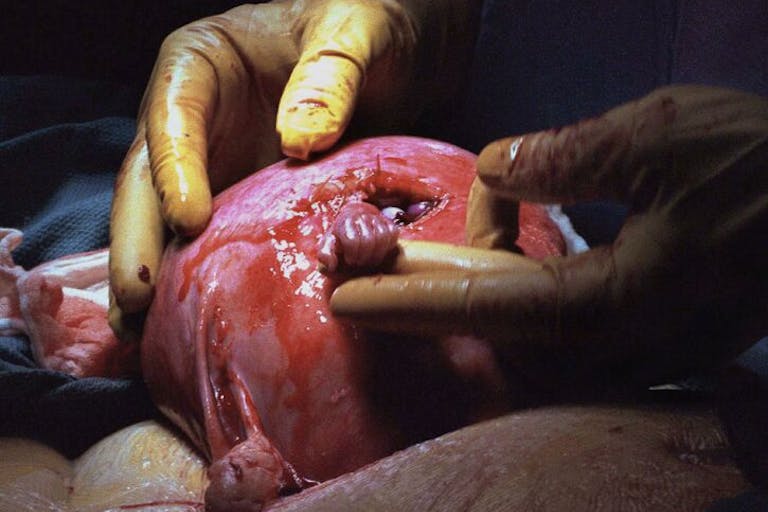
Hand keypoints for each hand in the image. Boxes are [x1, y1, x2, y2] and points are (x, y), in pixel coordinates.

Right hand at [108, 0, 479, 337]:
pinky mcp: (247, 199)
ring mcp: (219, 163)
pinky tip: (194, 318)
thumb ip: (329, 76)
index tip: (190, 222)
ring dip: (158, 272)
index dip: (173, 171)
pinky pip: (216, 239)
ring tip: (147, 329)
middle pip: (148, 179)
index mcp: (203, 63)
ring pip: (170, 219)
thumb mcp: (357, 31)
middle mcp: (197, 119)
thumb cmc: (374, 20)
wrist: (404, 50)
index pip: (173, 117)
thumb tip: (298, 141)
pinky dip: (202, 277)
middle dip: (139, 238)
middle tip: (137, 299)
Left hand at [331, 86, 767, 385]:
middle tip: (370, 264)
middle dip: (428, 293)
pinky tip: (514, 241)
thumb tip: (496, 168)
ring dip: (481, 279)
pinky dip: (524, 281)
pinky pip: (565, 320)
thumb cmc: (767, 166)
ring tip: (459, 230)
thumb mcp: (659, 136)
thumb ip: (565, 158)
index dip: (409, 300)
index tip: (346, 296)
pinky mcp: (656, 330)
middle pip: (496, 325)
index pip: (485, 308)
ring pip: (528, 327)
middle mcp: (622, 340)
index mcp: (616, 302)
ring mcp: (642, 343)